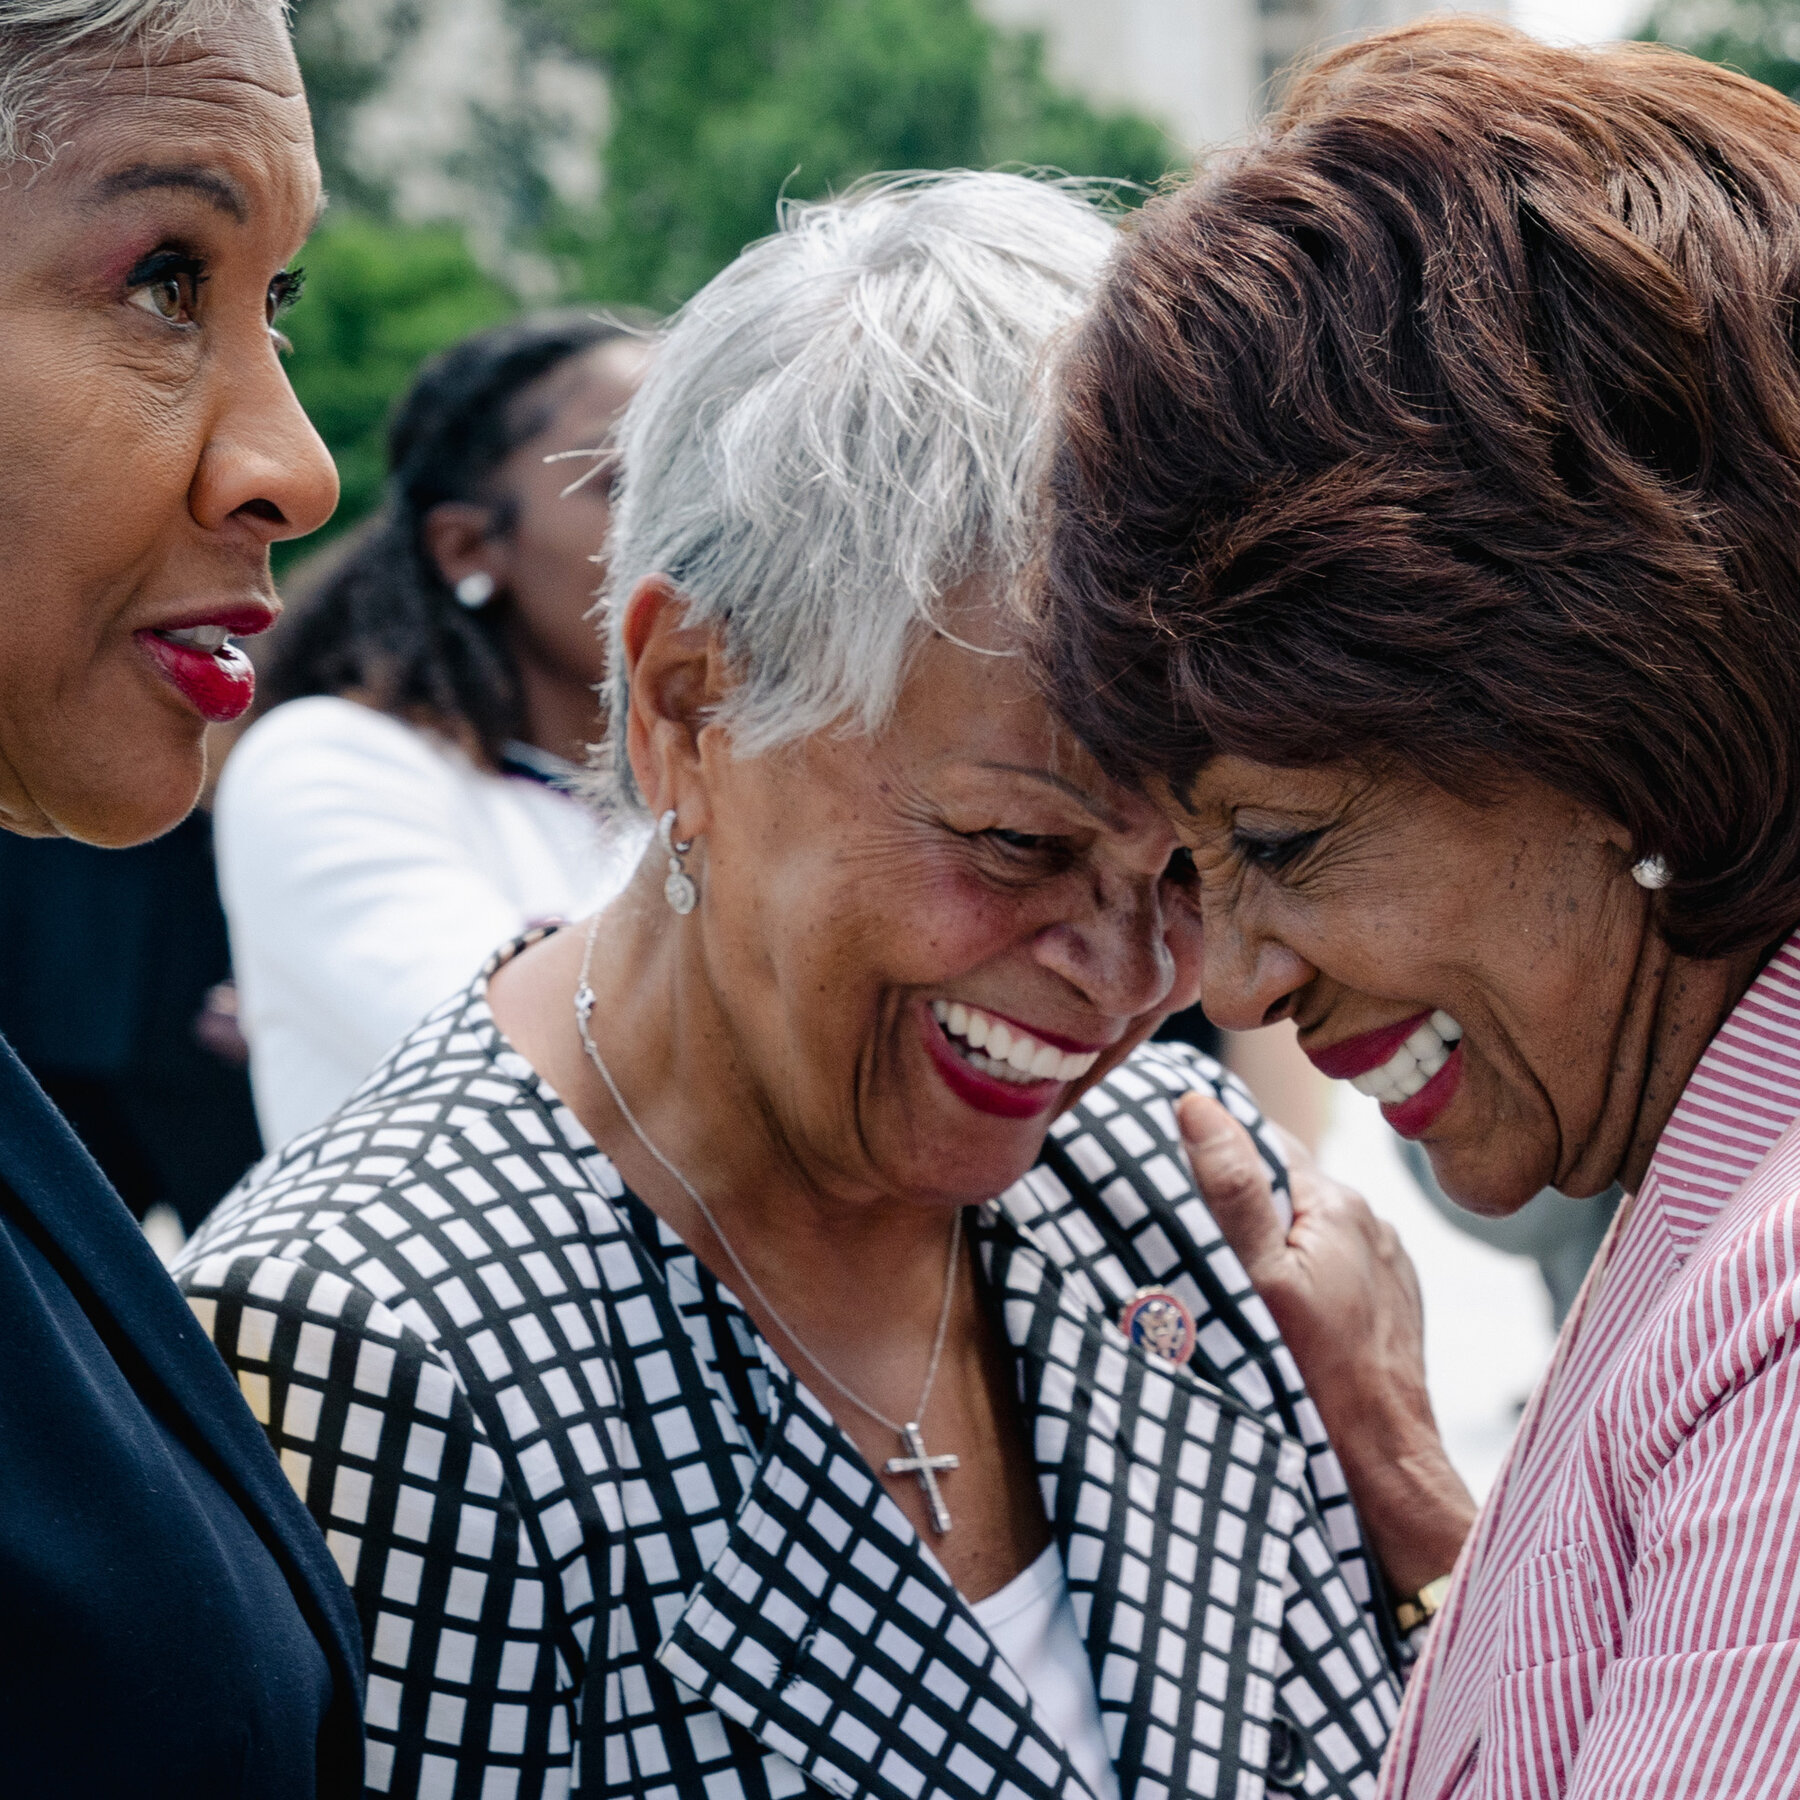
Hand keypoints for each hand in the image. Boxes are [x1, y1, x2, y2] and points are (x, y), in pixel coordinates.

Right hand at [1176, 1090, 1475, 1598]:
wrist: (1384, 1460)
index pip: (1262, 1141)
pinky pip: (1336, 1266)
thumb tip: (1197, 1106)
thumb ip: (1230, 1190)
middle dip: (1242, 1200)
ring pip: (1311, 1228)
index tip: (1170, 1165)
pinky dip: (1306, 1275)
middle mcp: (1370, 1220)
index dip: (1215, 1149)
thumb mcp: (1259, 1278)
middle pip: (1286, 1186)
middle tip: (1192, 1233)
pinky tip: (1281, 1310)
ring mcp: (1386, 1262)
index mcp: (1335, 1202)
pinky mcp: (1391, 1301)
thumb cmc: (1318, 1375)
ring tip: (1233, 1276)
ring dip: (1276, 1240)